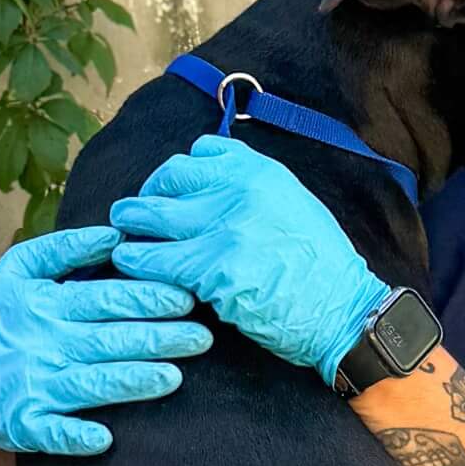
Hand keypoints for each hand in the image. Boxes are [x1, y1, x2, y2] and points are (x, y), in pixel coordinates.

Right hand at [0, 224, 212, 456]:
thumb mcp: (17, 269)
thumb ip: (65, 249)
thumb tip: (115, 234)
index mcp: (44, 304)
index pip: (104, 299)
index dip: (146, 298)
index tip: (185, 297)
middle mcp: (41, 344)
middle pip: (107, 341)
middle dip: (157, 339)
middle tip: (201, 338)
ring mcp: (31, 386)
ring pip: (90, 384)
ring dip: (130, 383)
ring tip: (172, 378)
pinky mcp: (22, 423)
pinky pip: (52, 434)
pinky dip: (76, 437)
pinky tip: (104, 439)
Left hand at [110, 135, 388, 387]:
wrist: (344, 312)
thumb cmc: (323, 269)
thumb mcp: (295, 207)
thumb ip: (254, 192)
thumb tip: (212, 190)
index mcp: (262, 172)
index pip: (200, 154)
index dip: (177, 174)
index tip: (169, 192)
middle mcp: (241, 190)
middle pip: (171, 178)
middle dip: (147, 195)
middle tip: (132, 214)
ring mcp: (226, 227)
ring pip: (155, 216)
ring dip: (130, 225)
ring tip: (120, 236)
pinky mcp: (214, 269)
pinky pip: (157, 260)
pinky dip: (136, 262)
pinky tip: (128, 265)